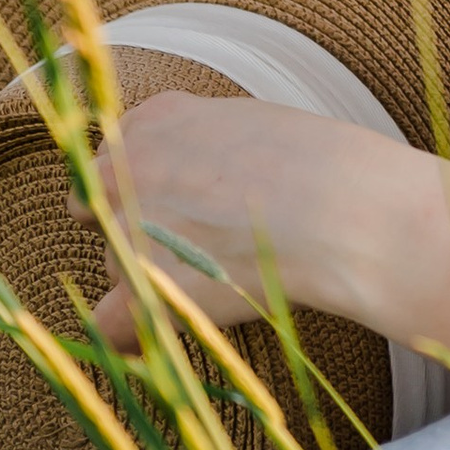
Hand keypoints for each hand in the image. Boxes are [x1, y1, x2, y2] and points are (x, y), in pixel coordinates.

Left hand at [86, 93, 391, 346]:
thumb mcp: (252, 124)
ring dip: (155, 276)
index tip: (183, 204)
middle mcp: (127, 169)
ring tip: (226, 272)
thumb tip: (192, 182)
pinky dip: (139, 329)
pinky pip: (111, 323)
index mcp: (157, 119)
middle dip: (140, 230)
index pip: (115, 159)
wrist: (344, 213)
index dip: (148, 188)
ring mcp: (125, 230)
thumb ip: (201, 146)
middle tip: (202, 242)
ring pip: (119, 267)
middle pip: (105, 212)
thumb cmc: (323, 167)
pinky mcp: (138, 291)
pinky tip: (180, 321)